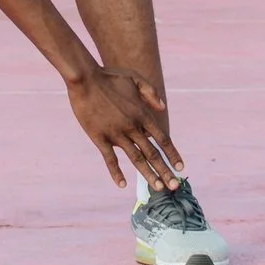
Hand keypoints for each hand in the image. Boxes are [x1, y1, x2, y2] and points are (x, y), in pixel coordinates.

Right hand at [66, 67, 183, 191]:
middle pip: (152, 153)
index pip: (162, 138)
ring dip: (148, 174)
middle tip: (174, 186)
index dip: (172, 154)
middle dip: (165, 171)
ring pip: (136, 158)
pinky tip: (122, 184)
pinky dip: (116, 172)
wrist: (84, 78)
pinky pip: (110, 159)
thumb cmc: (109, 76)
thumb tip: (163, 108)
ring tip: (158, 188)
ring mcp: (116, 133)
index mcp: (142, 114)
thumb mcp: (135, 78)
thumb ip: (151, 92)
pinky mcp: (100, 137)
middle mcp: (132, 127)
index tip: (180, 167)